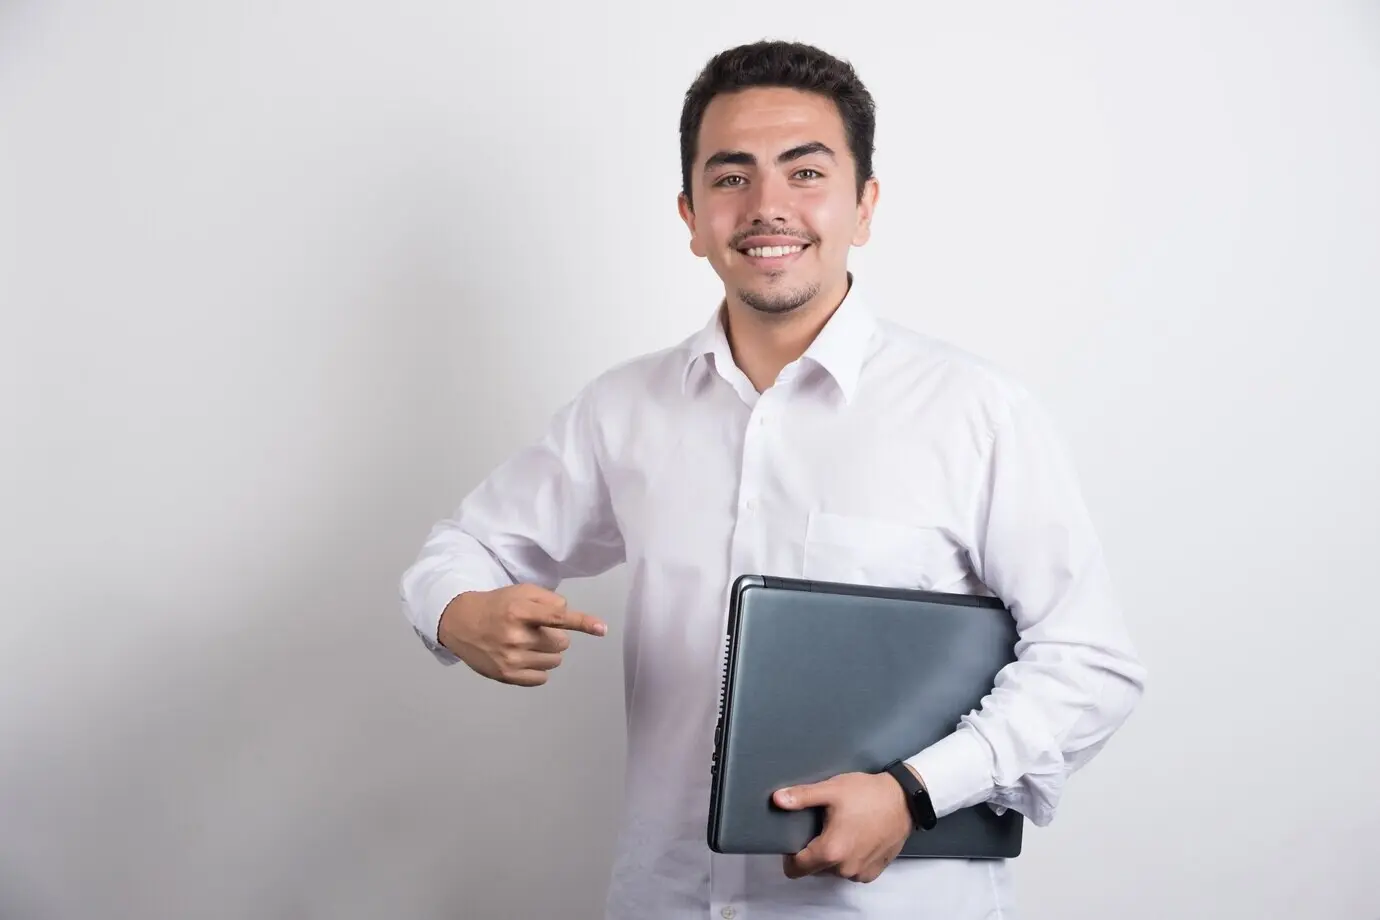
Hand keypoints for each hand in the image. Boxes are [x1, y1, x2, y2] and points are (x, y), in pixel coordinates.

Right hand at [437, 584, 606, 686]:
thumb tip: (568, 615)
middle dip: (555, 636)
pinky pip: (542, 678)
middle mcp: (516, 635)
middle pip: (562, 642)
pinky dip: (539, 669)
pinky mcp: (507, 675)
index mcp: (520, 611)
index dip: (582, 622)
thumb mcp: (520, 592)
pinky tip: (524, 658)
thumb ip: (548, 599)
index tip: (601, 628)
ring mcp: (511, 658)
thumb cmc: (498, 605)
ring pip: (555, 661)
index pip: (557, 617)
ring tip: (528, 643)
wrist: (461, 623)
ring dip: (548, 652)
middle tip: (536, 630)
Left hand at [773, 768, 918, 883]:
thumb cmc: (869, 794)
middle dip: (813, 852)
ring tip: (841, 830)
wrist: (905, 800)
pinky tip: (856, 838)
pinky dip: (849, 858)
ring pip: (833, 870)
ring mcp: (860, 872)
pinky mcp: (873, 872)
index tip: (795, 839)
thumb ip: (802, 797)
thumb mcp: (832, 790)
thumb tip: (777, 800)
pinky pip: (851, 871)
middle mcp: (844, 868)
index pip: (796, 868)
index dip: (790, 855)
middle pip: (814, 869)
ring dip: (832, 856)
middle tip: (822, 827)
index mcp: (830, 851)